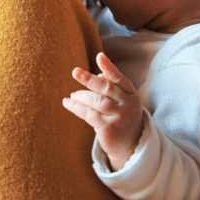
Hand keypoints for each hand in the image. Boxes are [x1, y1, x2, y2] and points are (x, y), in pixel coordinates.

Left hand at [63, 52, 143, 170]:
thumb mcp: (121, 100)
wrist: (130, 144)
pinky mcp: (109, 129)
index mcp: (131, 94)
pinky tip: (67, 102)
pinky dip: (76, 107)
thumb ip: (111, 86)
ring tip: (72, 94)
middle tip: (75, 72)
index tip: (99, 56)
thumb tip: (98, 74)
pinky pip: (89, 114)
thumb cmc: (121, 115)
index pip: (120, 78)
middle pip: (107, 89)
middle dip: (90, 79)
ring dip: (81, 95)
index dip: (109, 67)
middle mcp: (128, 105)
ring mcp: (119, 117)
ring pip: (97, 101)